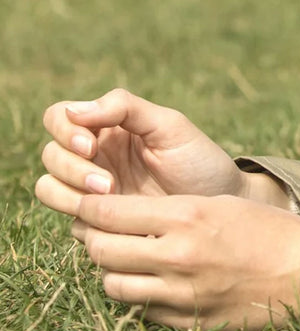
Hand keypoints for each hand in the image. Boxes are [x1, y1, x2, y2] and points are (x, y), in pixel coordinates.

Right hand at [36, 88, 276, 215]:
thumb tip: (74, 109)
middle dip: (72, 168)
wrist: (219, 203)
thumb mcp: (169, 126)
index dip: (64, 130)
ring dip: (68, 192)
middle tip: (108, 182)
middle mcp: (94, 156)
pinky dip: (81, 218)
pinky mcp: (98, 222)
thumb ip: (125, 108)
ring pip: (48, 187)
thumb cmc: (198, 159)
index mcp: (108, 126)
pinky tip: (114, 219)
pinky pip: (70, 221)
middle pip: (51, 154)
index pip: (60, 117)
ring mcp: (93, 190)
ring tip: (110, 196)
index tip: (89, 144)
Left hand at [73, 193, 299, 330]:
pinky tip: (150, 281)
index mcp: (187, 216)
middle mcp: (177, 255)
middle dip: (91, 238)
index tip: (84, 202)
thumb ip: (174, 210)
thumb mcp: (222, 204)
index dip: (89, 207)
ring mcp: (179, 293)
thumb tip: (127, 215)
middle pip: (103, 249)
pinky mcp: (185, 322)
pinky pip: (140, 309)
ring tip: (124, 257)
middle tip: (95, 230)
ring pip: (112, 284)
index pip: (111, 212)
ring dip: (111, 269)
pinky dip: (137, 294)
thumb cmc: (269, 229)